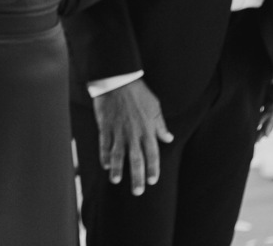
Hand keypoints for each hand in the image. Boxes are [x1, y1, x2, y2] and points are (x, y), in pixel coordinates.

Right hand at [93, 80, 171, 195]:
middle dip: (137, 177)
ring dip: (118, 169)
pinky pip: (104, 144)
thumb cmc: (138, 93)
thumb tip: (168, 138)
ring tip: (116, 181)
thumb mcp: (155, 107)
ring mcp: (118, 131)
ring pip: (118, 155)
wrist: (118, 80)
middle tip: (138, 192)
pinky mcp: (105, 126)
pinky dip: (104, 155)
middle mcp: (133, 133)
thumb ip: (160, 125)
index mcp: (147, 130)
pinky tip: (105, 165)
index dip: (153, 168)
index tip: (153, 181)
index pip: (152, 154)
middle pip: (136, 159)